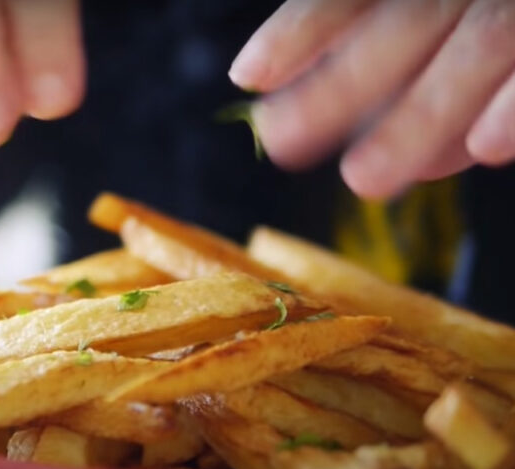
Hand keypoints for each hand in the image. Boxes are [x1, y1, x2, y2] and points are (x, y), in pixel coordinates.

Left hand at [230, 0, 514, 197]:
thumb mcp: (447, 16)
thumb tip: (401, 128)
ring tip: (363, 179)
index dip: (304, 28)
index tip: (250, 74)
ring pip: (474, 49)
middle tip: (282, 143)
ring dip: (418, 119)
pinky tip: (483, 150)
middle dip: (339, 86)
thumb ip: (406, 41)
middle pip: (405, 23)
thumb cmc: (494, 12)